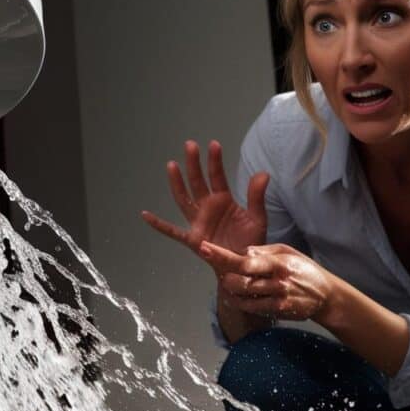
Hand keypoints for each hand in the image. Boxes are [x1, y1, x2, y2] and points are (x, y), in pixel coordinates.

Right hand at [142, 140, 269, 271]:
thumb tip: (263, 173)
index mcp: (223, 201)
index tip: (213, 144)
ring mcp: (198, 222)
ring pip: (184, 199)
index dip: (215, 161)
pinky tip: (145, 215)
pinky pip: (172, 231)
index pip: (217, 176)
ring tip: (172, 164)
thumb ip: (256, 197)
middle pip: (197, 182)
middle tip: (190, 145)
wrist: (244, 266)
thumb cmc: (250, 241)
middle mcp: (208, 208)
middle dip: (194, 164)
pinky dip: (159, 224)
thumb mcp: (257, 218)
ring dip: (178, 183)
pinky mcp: (192, 239)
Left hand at [200, 241, 336, 322]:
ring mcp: (278, 298)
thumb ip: (263, 251)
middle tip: (223, 273)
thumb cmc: (303, 269)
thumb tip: (242, 252)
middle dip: (226, 276)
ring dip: (231, 290)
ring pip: (243, 296)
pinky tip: (237, 296)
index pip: (245, 260)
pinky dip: (240, 302)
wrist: (326, 296)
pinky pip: (251, 307)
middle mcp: (278, 281)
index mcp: (278, 262)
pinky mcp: (278, 311)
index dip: (222, 255)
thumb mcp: (287, 251)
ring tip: (230, 284)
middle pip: (241, 280)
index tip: (203, 248)